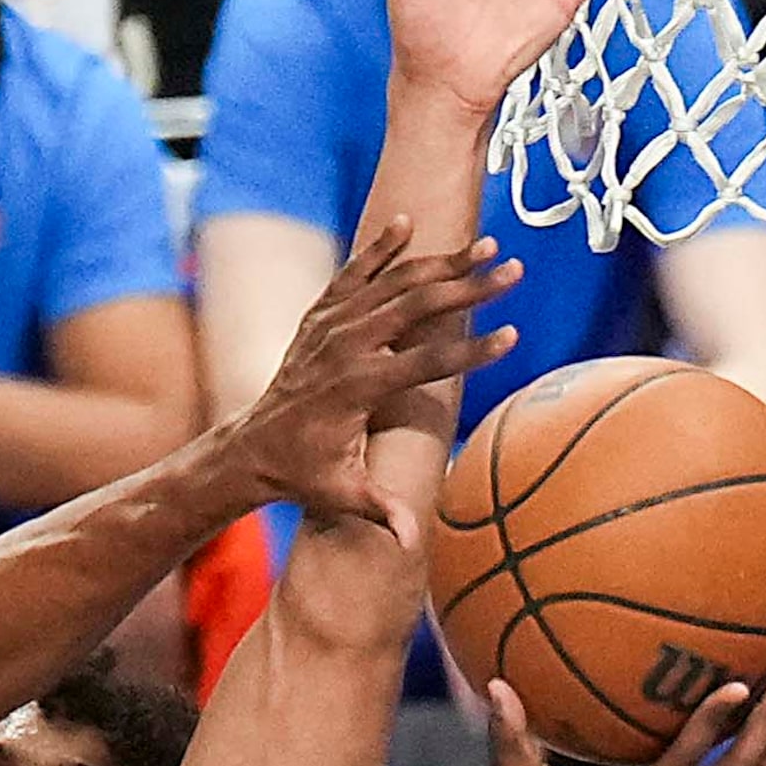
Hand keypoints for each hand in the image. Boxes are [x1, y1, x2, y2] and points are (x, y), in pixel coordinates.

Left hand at [230, 218, 522, 534]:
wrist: (250, 446)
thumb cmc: (302, 472)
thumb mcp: (341, 494)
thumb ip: (380, 510)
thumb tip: (409, 542)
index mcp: (357, 387)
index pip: (426, 363)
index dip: (471, 351)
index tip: (512, 336)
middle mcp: (344, 347)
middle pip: (416, 307)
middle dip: (469, 287)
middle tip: (515, 269)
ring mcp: (329, 326)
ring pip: (391, 282)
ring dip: (440, 261)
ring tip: (486, 243)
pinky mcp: (319, 316)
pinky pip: (353, 274)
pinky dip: (379, 249)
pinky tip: (406, 223)